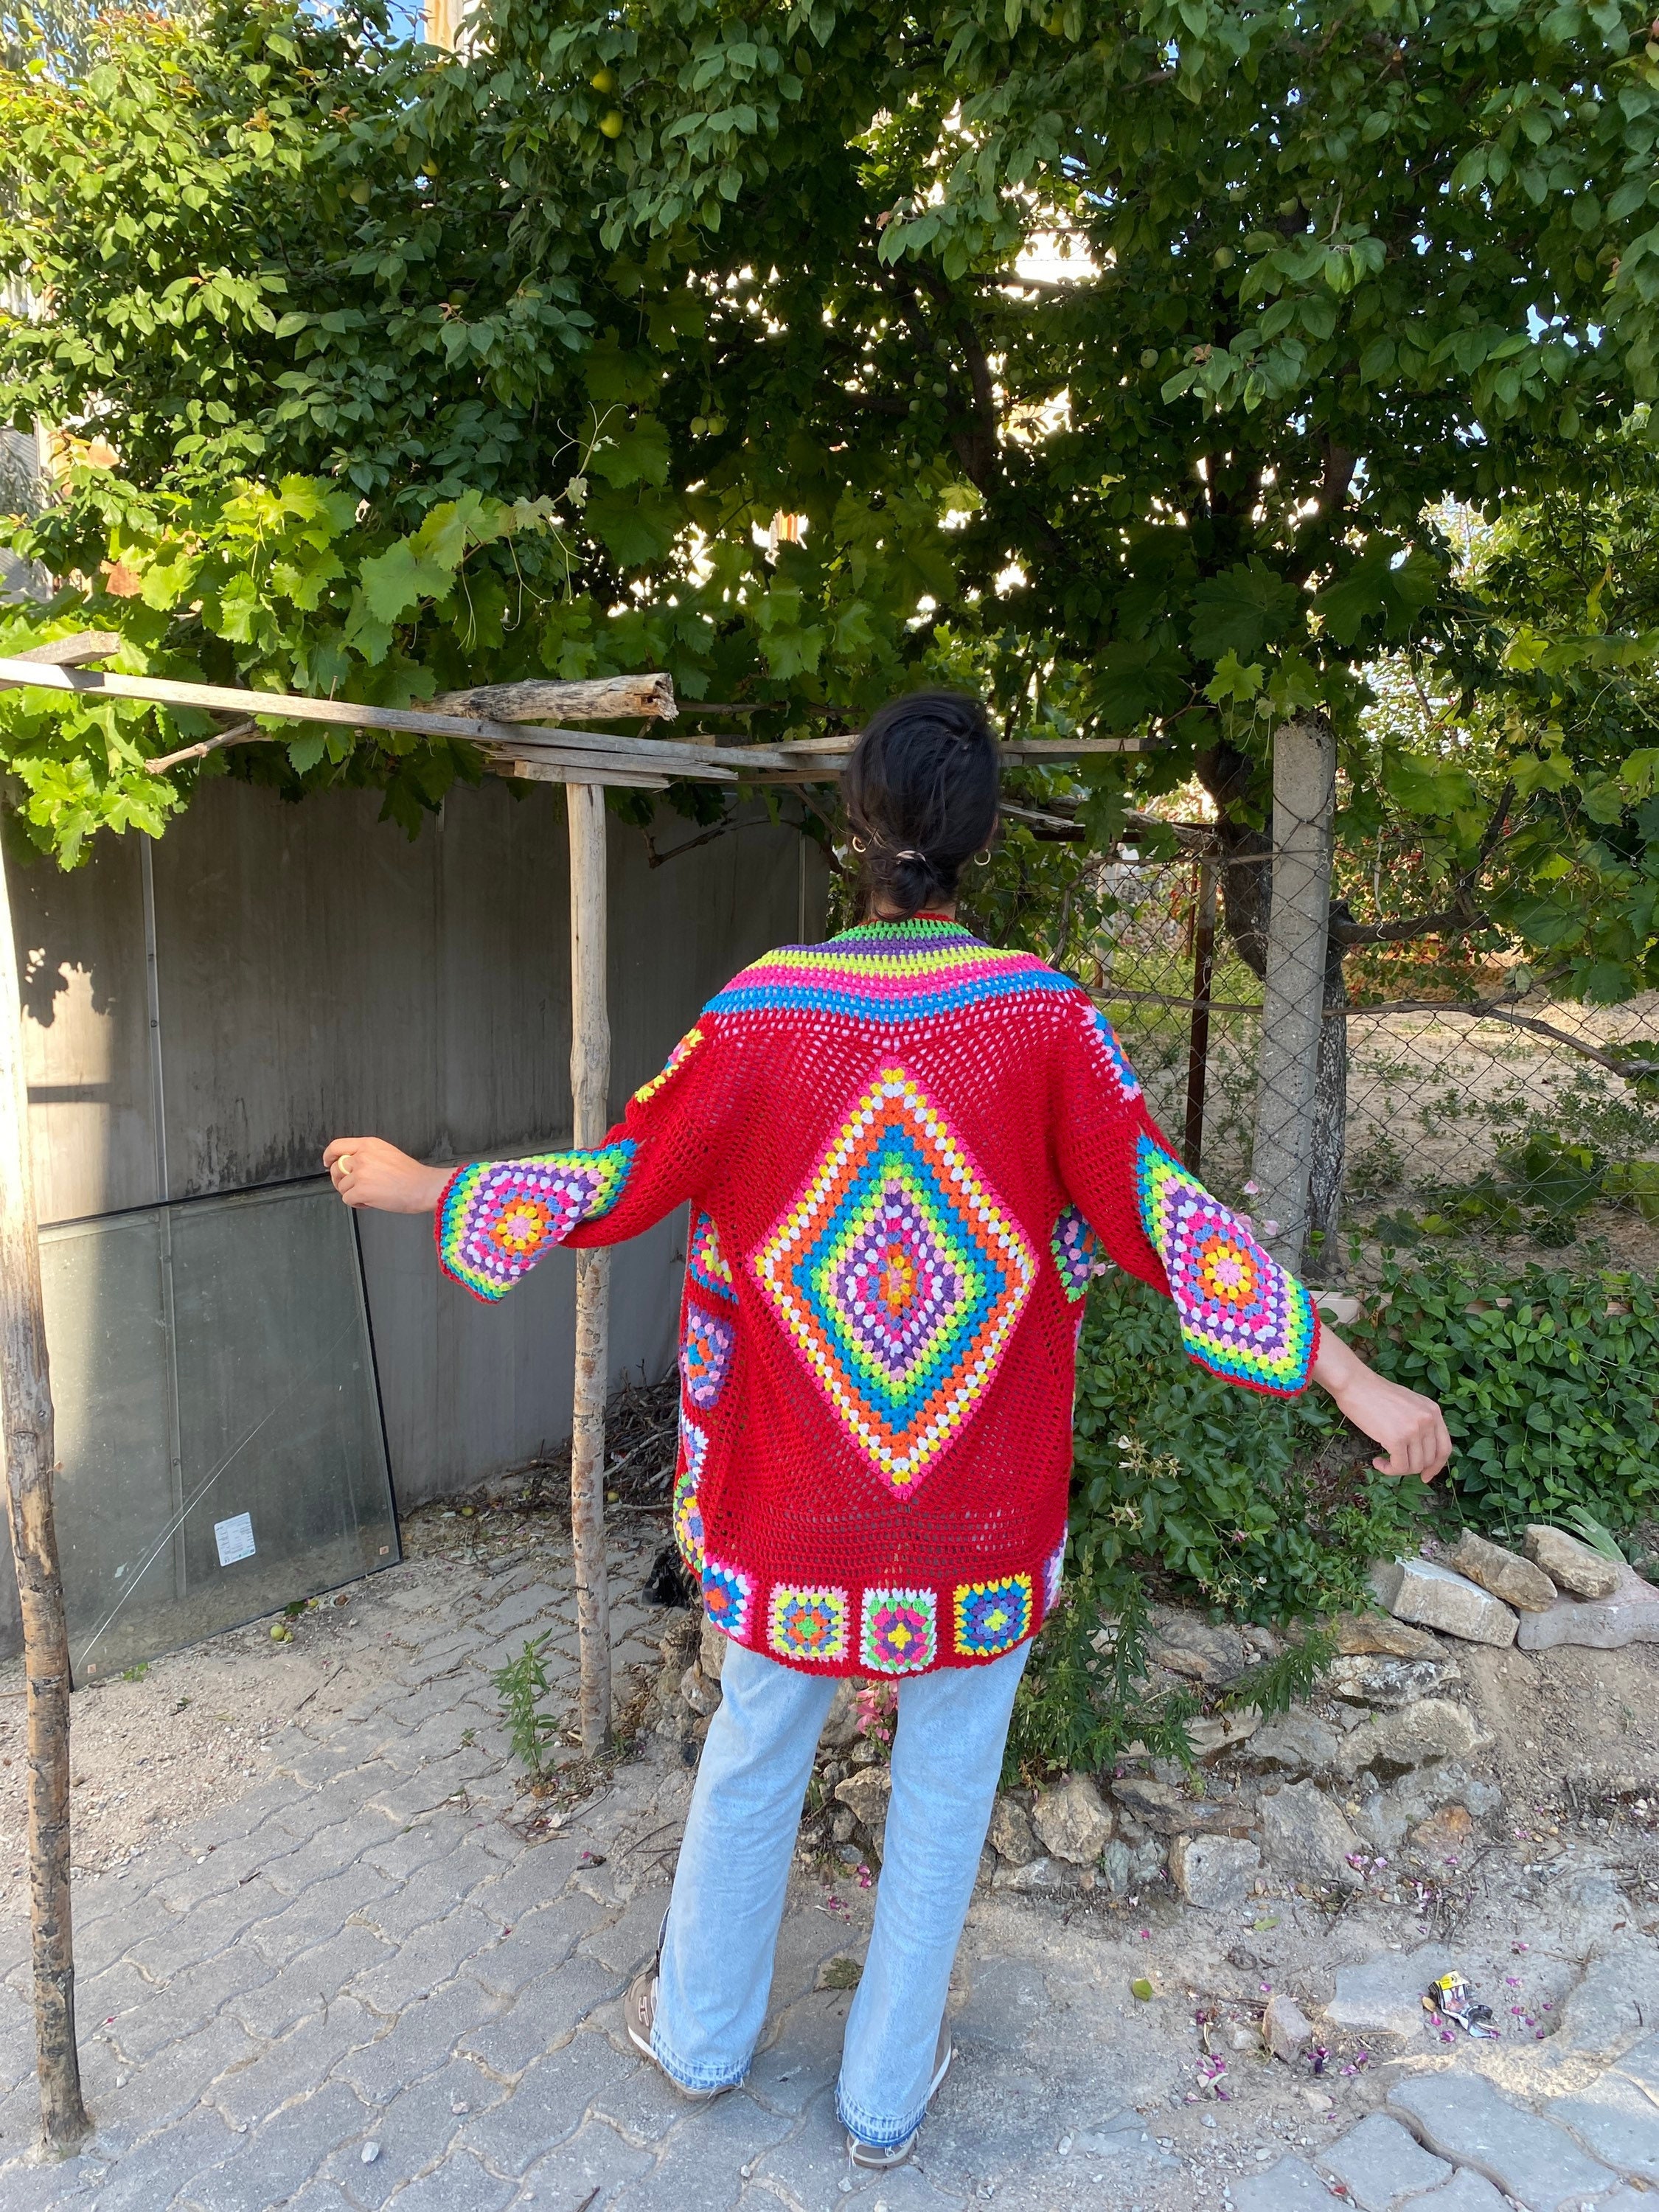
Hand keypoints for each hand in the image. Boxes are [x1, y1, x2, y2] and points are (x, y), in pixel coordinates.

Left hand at [323, 1137, 450, 1213]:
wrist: (423, 1187)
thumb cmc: (411, 1175)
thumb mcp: (387, 1153)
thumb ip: (367, 1155)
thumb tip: (349, 1165)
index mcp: (368, 1145)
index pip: (337, 1146)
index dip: (329, 1156)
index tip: (328, 1162)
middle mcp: (362, 1156)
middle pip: (336, 1169)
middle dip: (340, 1180)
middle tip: (350, 1187)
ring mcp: (360, 1173)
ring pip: (342, 1186)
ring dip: (352, 1193)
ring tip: (369, 1195)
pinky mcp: (361, 1190)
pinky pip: (347, 1199)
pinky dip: (357, 1204)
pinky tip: (370, 1202)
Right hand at [1311, 1328, 1451, 1481]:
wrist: (1355, 1384)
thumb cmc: (1375, 1393)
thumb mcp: (1408, 1404)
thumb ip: (1419, 1422)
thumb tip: (1420, 1450)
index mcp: (1433, 1411)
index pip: (1445, 1447)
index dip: (1436, 1466)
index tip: (1425, 1476)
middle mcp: (1428, 1420)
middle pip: (1429, 1460)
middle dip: (1412, 1468)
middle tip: (1394, 1464)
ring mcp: (1414, 1429)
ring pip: (1414, 1466)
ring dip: (1397, 1469)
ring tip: (1383, 1461)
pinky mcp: (1396, 1438)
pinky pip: (1399, 1466)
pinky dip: (1388, 1469)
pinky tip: (1376, 1461)